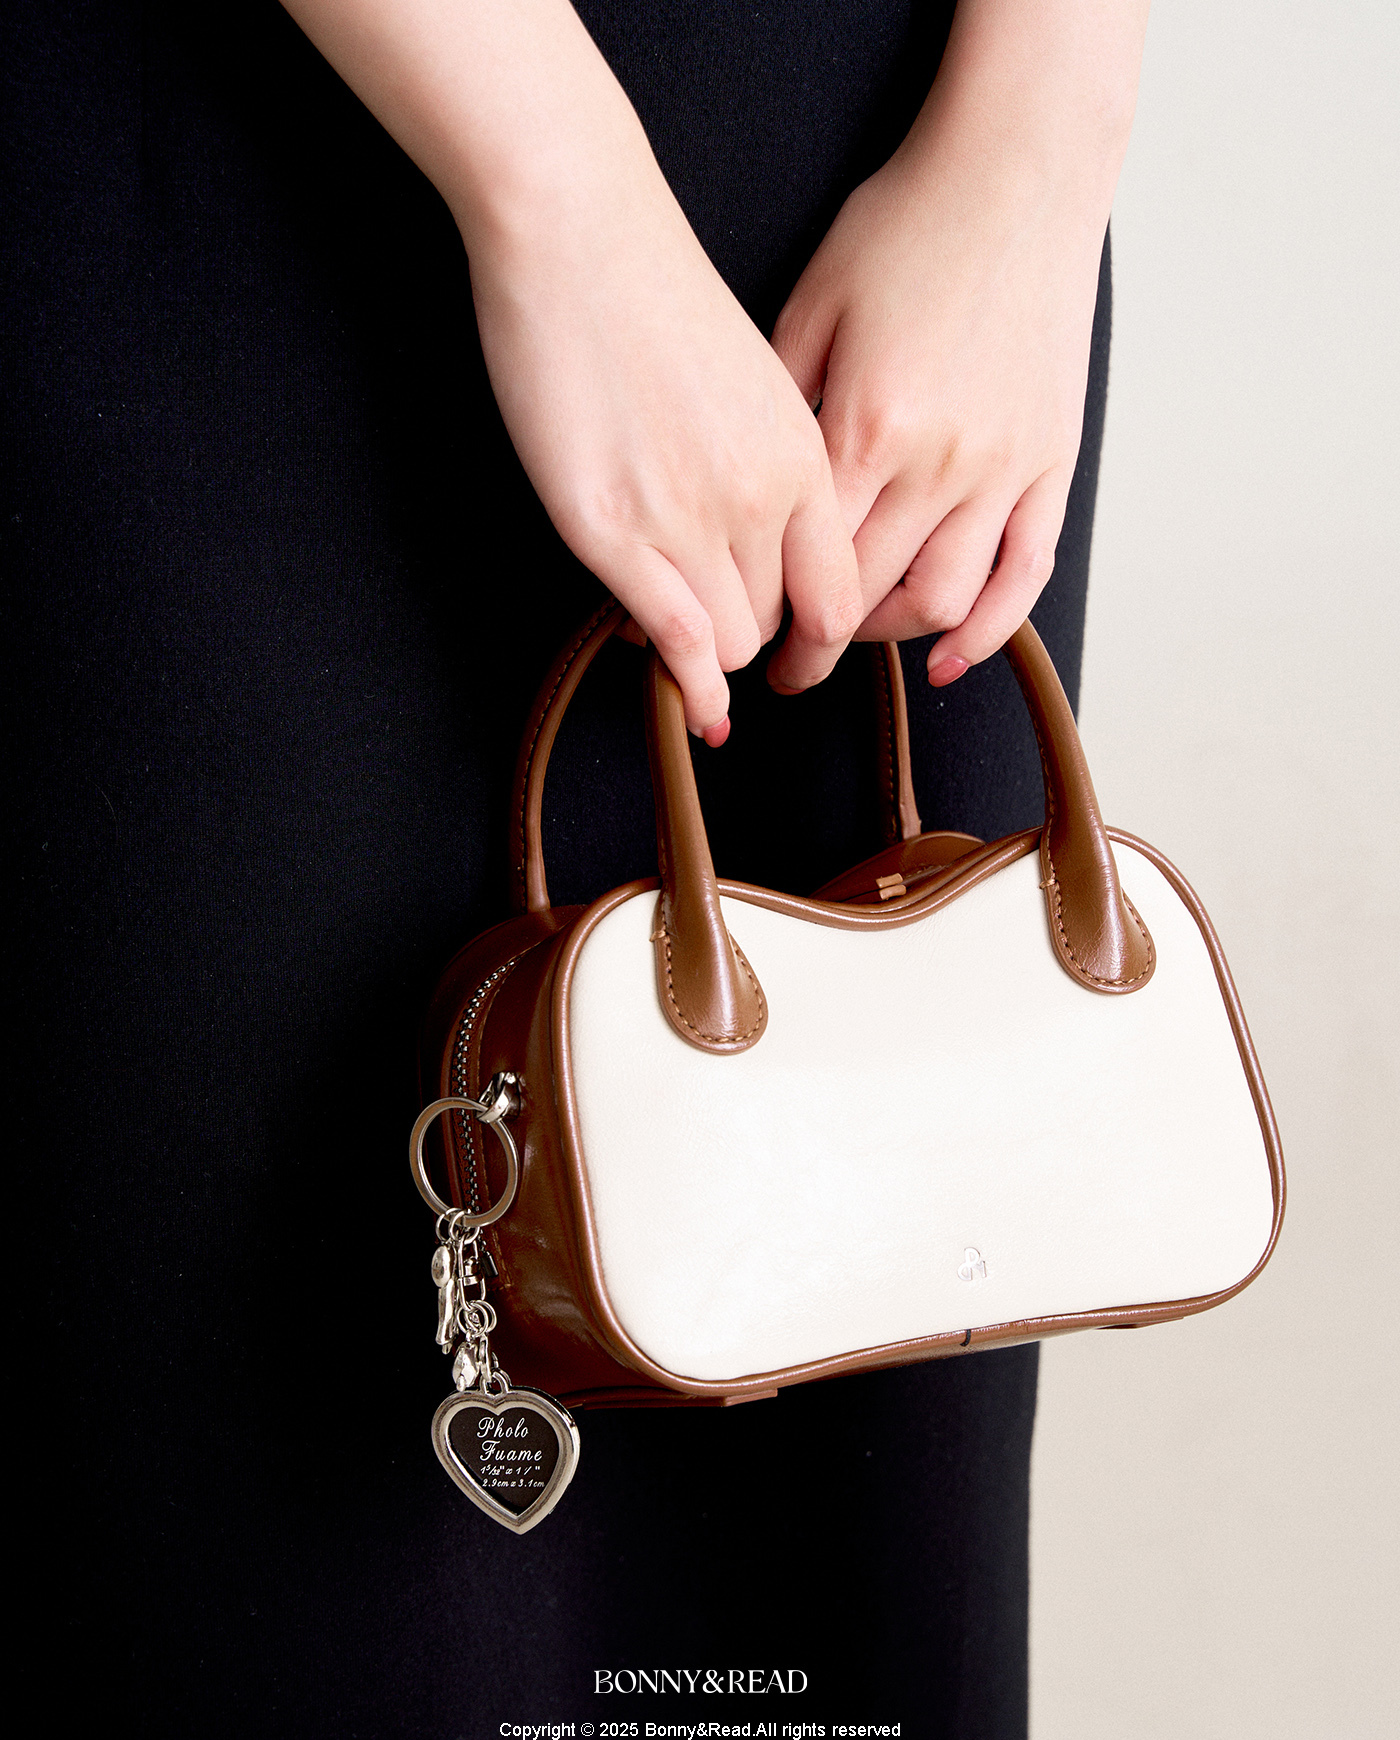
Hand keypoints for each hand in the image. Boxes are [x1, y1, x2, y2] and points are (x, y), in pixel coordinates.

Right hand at [280, 0, 860, 738]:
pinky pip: (676, 640)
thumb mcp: (755, 381)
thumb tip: (767, 536)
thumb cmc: (657, 292)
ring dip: (711, 656)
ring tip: (678, 646)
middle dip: (754, 639)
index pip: (840, 591)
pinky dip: (690, 687)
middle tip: (724, 644)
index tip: (801, 658)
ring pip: (731, 640)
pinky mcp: (612, 532)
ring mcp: (688, 518)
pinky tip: (695, 710)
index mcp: (806, 457)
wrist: (581, 234)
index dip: (823, 641)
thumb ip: (774, 463)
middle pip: (780, 621)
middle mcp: (762, 498)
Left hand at [770, 0, 1143, 686]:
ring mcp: (1004, 467)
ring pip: (946, 599)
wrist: (1017, 175)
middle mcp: (939, 463)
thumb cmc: (905, 229)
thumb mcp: (810, 308)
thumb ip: (780, 406)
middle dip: (820, 647)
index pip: (809, 563)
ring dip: (895, 636)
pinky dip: (990, 627)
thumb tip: (744, 488)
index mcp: (866, 427)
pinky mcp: (1052, 462)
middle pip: (869, 596)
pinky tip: (954, 655)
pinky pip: (1026, 571)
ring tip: (859, 637)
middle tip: (791, 668)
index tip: (749, 639)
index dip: (774, 617)